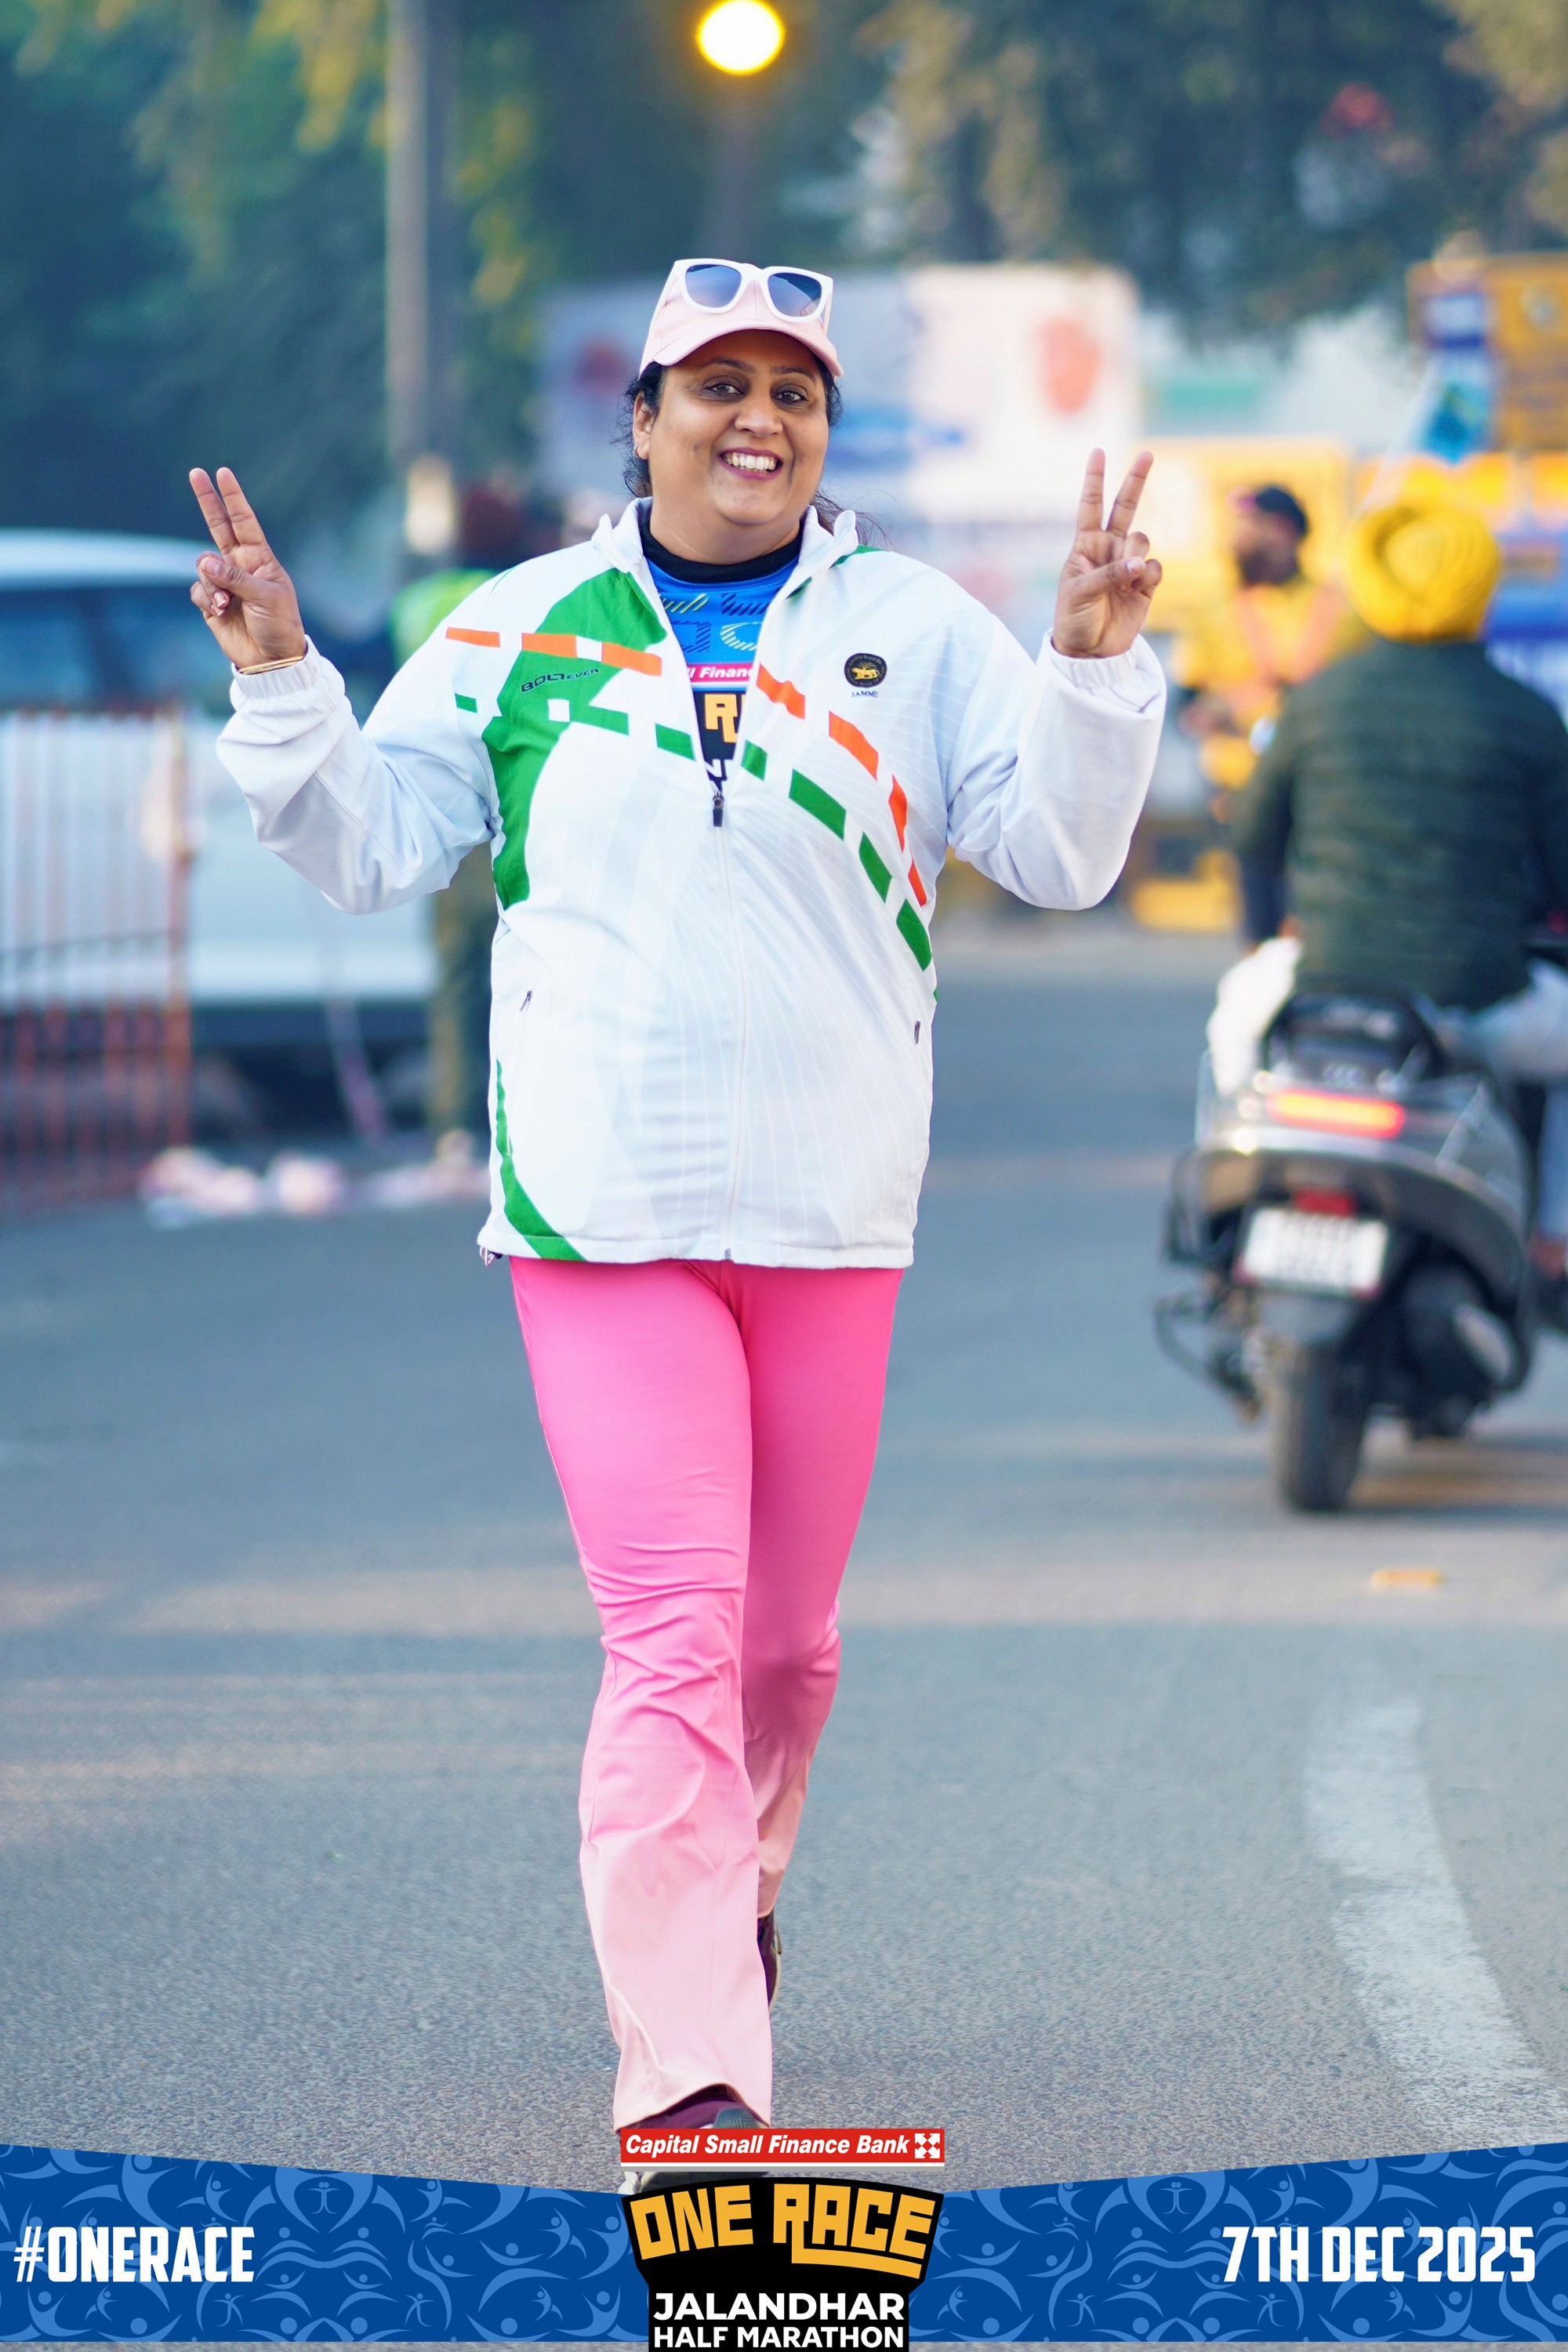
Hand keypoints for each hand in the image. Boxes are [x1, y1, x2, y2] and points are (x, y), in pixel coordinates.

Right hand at [188, 466, 306, 668]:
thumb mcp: (266, 598)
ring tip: (226, 604)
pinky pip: (198, 590)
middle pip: (218, 526)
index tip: (223, 473)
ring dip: (212, 584)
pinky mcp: (210, 602)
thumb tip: (205, 563)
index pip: (244, 521)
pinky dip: (206, 599)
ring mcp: (224, 582)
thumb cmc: (279, 625)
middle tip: (195, 473)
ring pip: (203, 566)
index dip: (233, 498)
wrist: (272, 660)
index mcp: (259, 558)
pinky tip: (220, 612)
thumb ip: (235, 578)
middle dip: (207, 500)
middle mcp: (239, 565)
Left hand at [1051, 449, 1162, 658]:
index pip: (1090, 505)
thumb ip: (1109, 573)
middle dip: (1135, 481)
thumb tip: (1140, 563)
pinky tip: (1138, 588)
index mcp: (1085, 546)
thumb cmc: (1074, 619)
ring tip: (1125, 578)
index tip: (1098, 452)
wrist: (1091, 652)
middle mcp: (1109, 549)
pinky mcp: (1146, 583)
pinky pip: (1155, 566)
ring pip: (1143, 539)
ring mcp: (1129, 564)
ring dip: (1136, 554)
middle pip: (1125, 507)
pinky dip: (1148, 575)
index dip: (1094, 479)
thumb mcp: (1080, 592)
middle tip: (1147, 454)